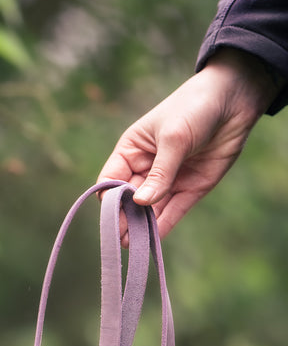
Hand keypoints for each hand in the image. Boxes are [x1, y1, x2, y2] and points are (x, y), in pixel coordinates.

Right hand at [99, 48, 279, 236]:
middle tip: (119, 239)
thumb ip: (160, 173)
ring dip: (141, 227)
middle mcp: (146, 167)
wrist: (236, 99)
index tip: (111, 214)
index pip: (111, 179)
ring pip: (150, 209)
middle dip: (124, 218)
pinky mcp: (190, 188)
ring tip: (132, 246)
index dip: (109, 197)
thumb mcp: (174, 138)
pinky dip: (164, 225)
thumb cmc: (195, 107)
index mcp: (132, 150)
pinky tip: (153, 240)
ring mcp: (168, 179)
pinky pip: (173, 211)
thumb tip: (141, 203)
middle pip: (128, 199)